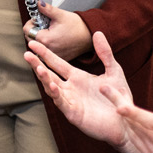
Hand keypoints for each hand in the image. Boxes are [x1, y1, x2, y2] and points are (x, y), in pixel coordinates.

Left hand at [24, 1, 92, 59]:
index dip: (31, 22)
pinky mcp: (57, 58)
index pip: (27, 30)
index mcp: (45, 40)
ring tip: (51, 32)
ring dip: (40, 39)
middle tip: (46, 25)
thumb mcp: (60, 15)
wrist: (90, 36)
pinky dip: (47, 45)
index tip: (38, 19)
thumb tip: (38, 4)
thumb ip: (46, 9)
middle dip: (35, 30)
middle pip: (30, 39)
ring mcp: (52, 56)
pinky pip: (45, 52)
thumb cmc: (78, 27)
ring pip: (37, 46)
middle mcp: (47, 51)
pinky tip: (55, 39)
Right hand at [24, 31, 146, 152]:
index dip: (45, 54)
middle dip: (38, 65)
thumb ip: (105, 53)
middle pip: (49, 74)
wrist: (126, 120)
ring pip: (52, 88)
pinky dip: (56, 94)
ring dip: (44, 79)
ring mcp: (70, 101)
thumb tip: (97, 32)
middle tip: (26, 54)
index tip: (32, 43)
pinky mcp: (74, 113)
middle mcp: (70, 88)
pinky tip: (52, 85)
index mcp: (77, 77)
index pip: (57, 63)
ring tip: (38, 68)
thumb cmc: (119, 97)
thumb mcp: (114, 71)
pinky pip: (62, 102)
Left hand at [112, 66, 152, 152]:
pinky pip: (138, 146)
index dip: (131, 111)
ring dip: (123, 119)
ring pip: (134, 136)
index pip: (148, 120)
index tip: (117, 103)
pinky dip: (131, 133)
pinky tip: (126, 120)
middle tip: (105, 90)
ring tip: (113, 100)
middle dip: (119, 106)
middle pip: (135, 125)